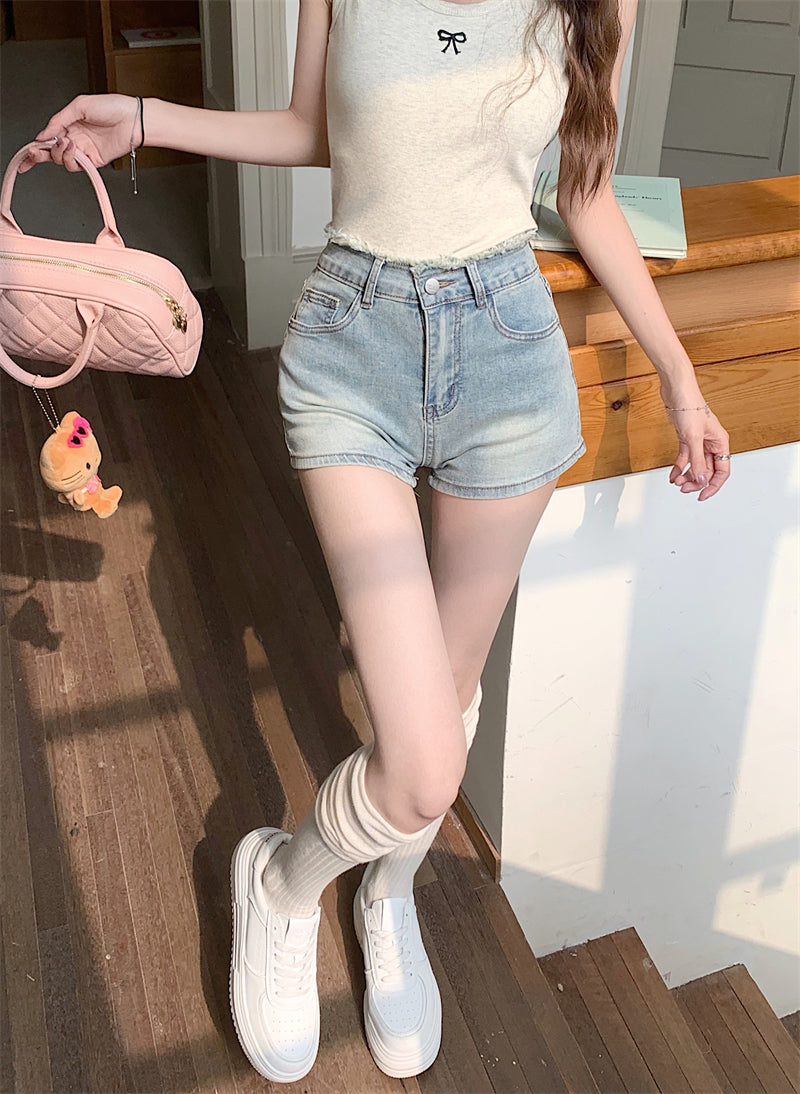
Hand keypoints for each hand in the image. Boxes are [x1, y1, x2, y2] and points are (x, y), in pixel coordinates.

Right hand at [17, 94, 140, 173]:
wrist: (133, 120)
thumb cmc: (112, 107)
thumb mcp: (79, 106)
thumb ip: (59, 120)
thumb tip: (43, 135)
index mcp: (70, 124)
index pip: (48, 137)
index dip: (37, 146)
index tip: (28, 152)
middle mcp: (76, 138)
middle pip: (52, 152)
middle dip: (41, 154)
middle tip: (36, 153)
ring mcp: (84, 150)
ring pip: (63, 160)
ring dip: (60, 153)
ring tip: (67, 142)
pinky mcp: (94, 161)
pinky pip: (77, 166)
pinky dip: (72, 159)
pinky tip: (74, 149)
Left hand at [663, 392, 730, 501]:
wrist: (676, 391)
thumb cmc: (689, 406)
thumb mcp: (693, 438)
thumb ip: (697, 462)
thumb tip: (701, 480)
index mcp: (720, 443)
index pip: (722, 471)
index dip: (713, 485)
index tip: (702, 496)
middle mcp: (711, 443)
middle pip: (707, 470)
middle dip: (695, 481)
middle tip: (684, 488)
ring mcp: (698, 441)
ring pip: (695, 465)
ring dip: (686, 475)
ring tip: (676, 482)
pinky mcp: (686, 438)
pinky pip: (684, 458)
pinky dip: (678, 467)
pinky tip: (672, 475)